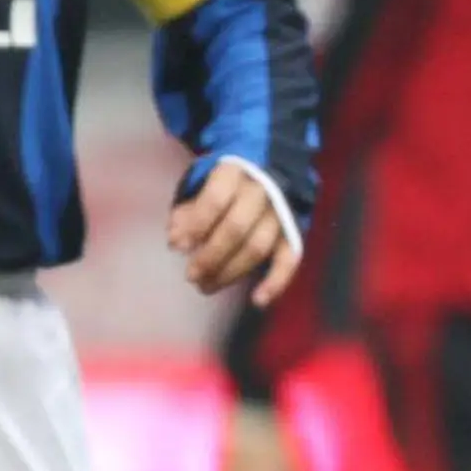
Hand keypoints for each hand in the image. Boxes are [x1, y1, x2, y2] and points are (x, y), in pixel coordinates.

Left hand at [169, 160, 298, 305]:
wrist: (270, 169)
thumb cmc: (227, 182)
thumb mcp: (202, 182)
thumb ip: (189, 209)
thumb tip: (176, 238)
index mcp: (235, 173)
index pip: (214, 200)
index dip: (196, 225)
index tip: (178, 247)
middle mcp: (262, 191)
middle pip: (236, 229)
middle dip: (211, 256)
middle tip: (191, 276)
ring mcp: (281, 213)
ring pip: (258, 248)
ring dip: (231, 272)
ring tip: (206, 287)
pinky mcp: (294, 232)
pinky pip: (289, 260)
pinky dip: (276, 282)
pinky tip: (258, 301)